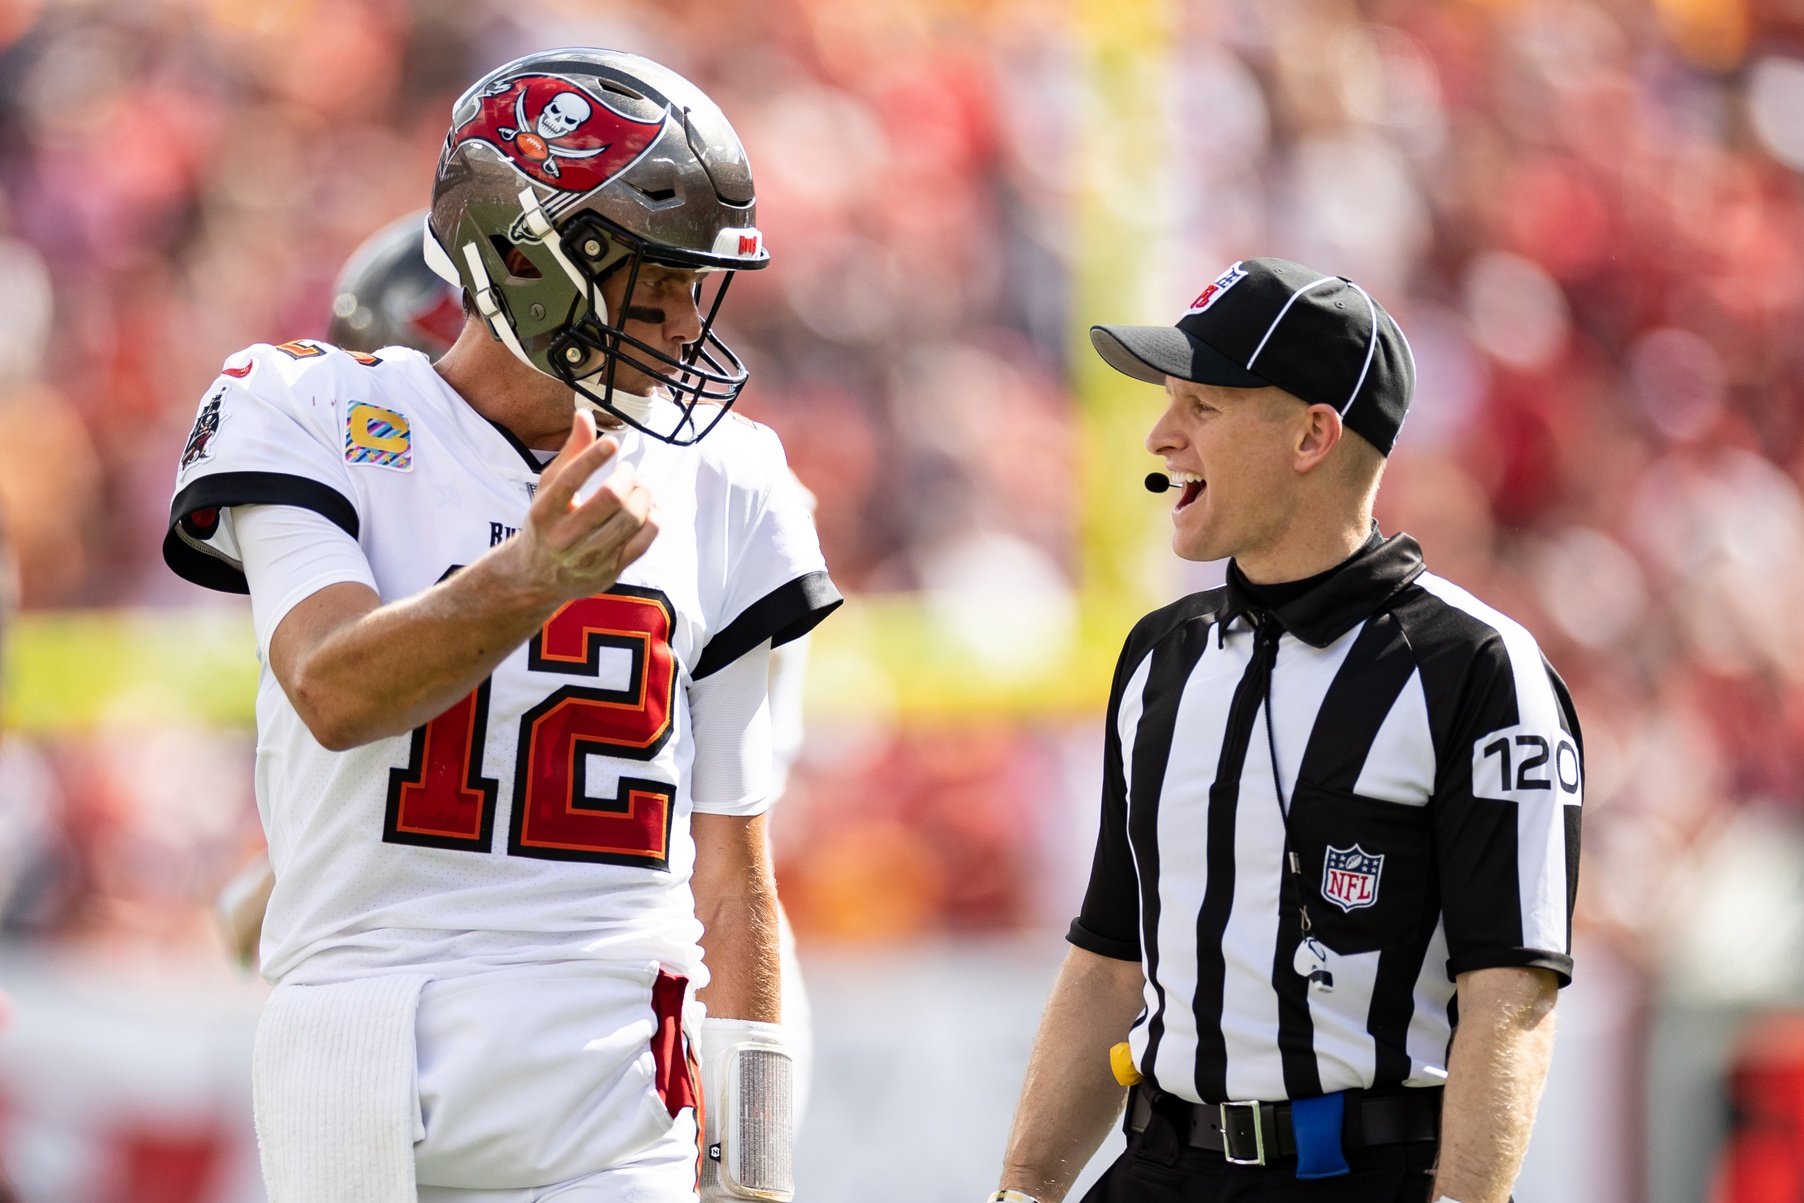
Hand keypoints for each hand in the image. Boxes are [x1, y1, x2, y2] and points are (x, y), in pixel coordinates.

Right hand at [507, 410, 658, 602]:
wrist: (537, 576)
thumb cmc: (547, 522)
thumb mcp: (549, 487)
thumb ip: (571, 452)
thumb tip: (584, 413)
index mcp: (544, 511)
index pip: (570, 480)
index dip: (594, 457)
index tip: (612, 444)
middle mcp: (564, 537)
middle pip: (611, 498)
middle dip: (628, 477)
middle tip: (629, 471)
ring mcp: (588, 558)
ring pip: (631, 520)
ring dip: (644, 496)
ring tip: (641, 486)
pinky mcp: (609, 571)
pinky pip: (643, 542)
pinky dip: (654, 519)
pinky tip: (652, 507)